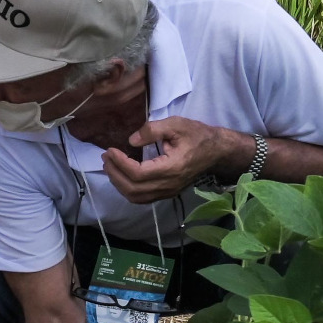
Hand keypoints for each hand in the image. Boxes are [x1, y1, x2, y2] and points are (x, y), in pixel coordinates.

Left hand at [100, 115, 247, 203]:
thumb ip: (153, 130)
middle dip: (114, 174)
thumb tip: (131, 141)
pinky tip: (121, 175)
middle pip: (133, 189)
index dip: (120, 163)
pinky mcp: (167, 193)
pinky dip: (128, 189)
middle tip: (106, 157)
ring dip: (119, 183)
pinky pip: (143, 198)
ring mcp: (168, 192)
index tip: (110, 150)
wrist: (217, 151)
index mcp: (172, 168)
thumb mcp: (176, 124)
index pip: (138, 173)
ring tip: (110, 166)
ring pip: (136, 197)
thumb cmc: (197, 135)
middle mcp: (169, 185)